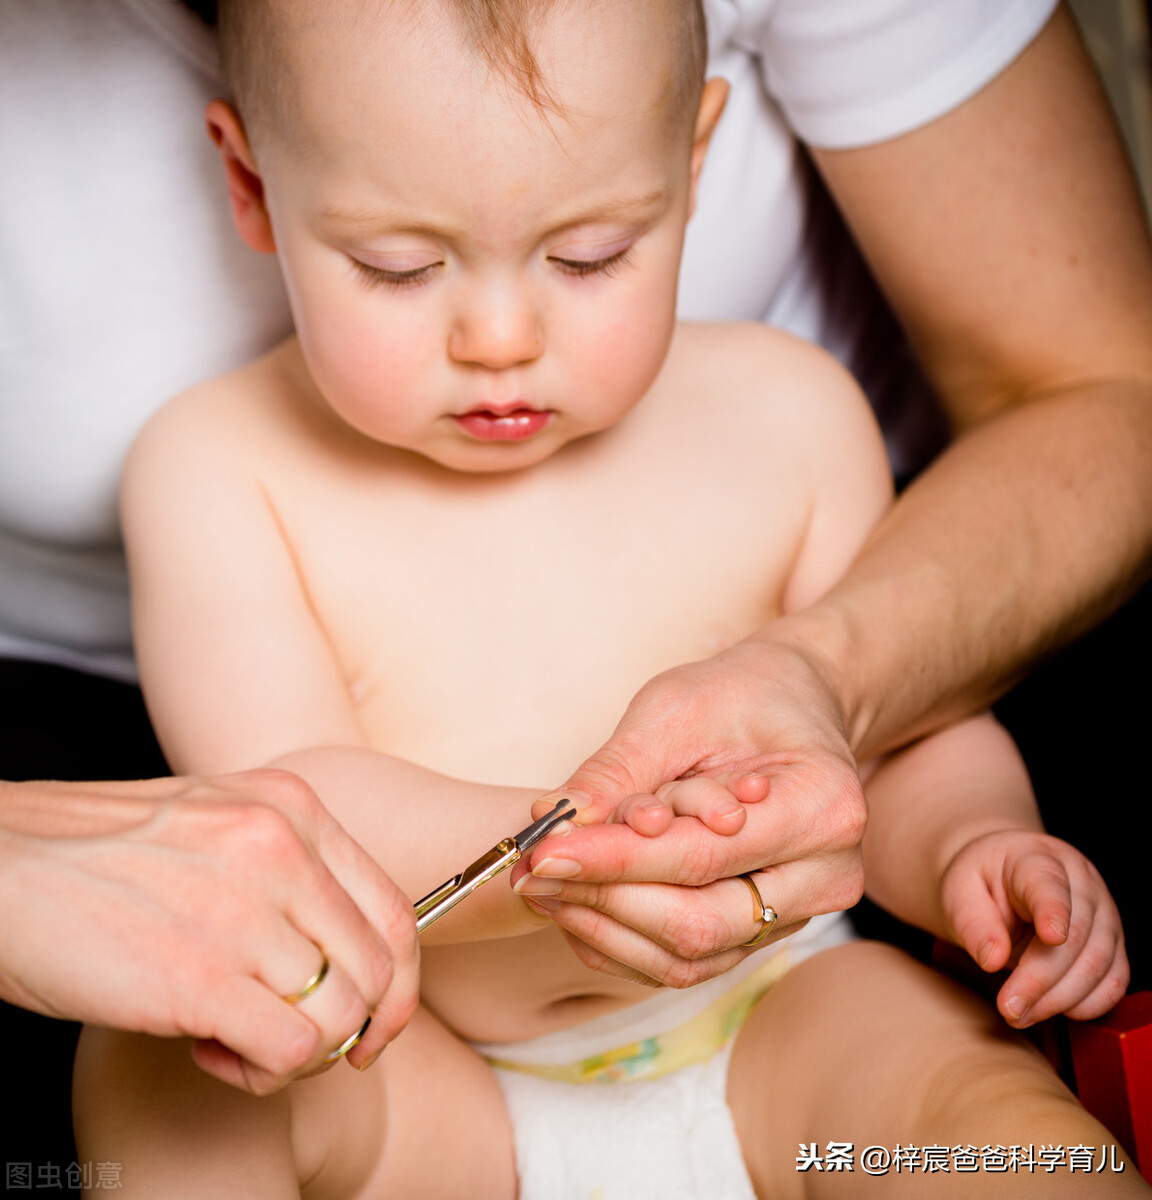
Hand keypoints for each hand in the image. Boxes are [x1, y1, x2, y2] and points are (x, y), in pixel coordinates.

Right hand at [0, 770, 418, 1093]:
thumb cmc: (103, 857)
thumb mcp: (218, 823)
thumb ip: (287, 869)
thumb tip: (346, 953)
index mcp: (292, 807)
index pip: (394, 910)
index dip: (397, 984)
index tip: (372, 1023)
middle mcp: (280, 847)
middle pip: (377, 968)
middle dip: (354, 1029)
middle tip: (299, 1046)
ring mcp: (242, 907)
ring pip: (341, 1015)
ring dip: (298, 1053)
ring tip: (238, 1042)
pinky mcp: (198, 973)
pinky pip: (292, 1048)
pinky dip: (263, 1070)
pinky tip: (212, 1051)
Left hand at [515, 635, 867, 985]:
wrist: (790, 703)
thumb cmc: (739, 695)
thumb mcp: (676, 709)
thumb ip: (618, 771)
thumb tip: (551, 821)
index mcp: (823, 808)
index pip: (701, 857)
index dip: (615, 860)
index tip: (544, 852)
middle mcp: (825, 875)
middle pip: (698, 924)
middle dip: (606, 900)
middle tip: (533, 872)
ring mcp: (798, 912)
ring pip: (688, 957)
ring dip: (605, 927)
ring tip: (544, 884)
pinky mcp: (763, 929)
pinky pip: (686, 961)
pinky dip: (622, 941)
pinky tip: (577, 904)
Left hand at [940, 830, 1128, 1026]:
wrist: (1003, 877)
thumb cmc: (980, 883)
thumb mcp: (959, 892)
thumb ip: (973, 922)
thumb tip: (993, 960)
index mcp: (1037, 858)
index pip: (1049, 884)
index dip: (1054, 911)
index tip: (1051, 937)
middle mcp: (1081, 882)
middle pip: (1075, 936)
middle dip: (1041, 980)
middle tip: (1008, 1009)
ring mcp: (1104, 913)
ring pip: (1099, 964)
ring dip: (1060, 999)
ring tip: (1020, 1014)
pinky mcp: (1113, 944)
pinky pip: (1115, 981)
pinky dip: (1088, 1004)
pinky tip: (1052, 1009)